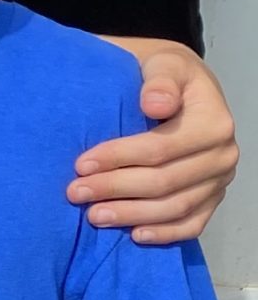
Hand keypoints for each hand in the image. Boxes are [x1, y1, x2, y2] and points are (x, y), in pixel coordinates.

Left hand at [74, 40, 238, 243]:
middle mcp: (223, 155)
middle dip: (115, 189)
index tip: (80, 164)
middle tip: (75, 193)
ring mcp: (220, 179)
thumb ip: (160, 81)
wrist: (182, 84)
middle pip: (164, 182)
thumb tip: (156, 104)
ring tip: (93, 216)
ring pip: (176, 207)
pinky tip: (135, 235)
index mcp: (213, 122)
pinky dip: (166, 233)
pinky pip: (193, 223)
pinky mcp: (213, 197)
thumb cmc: (164, 74)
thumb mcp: (163, 64)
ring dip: (133, 215)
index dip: (118, 158)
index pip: (159, 148)